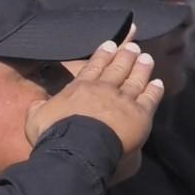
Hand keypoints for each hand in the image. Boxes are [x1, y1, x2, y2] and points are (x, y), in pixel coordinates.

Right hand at [25, 36, 163, 156]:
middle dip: (125, 55)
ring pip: (135, 79)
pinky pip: (149, 99)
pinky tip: (158, 83)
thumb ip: (39, 107)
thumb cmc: (54, 135)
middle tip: (134, 47)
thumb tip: (38, 103)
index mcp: (80, 87)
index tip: (111, 44)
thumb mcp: (36, 118)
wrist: (77, 149)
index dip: (103, 54)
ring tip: (147, 58)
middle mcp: (104, 89)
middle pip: (118, 68)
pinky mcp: (139, 115)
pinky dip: (154, 90)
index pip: (94, 66)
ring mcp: (123, 100)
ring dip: (142, 68)